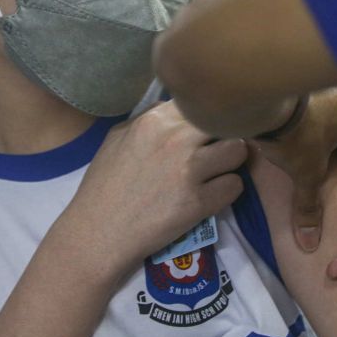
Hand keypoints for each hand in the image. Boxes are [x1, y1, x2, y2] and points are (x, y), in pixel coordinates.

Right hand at [65, 102, 247, 270]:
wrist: (98, 233)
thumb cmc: (103, 185)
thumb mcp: (117, 137)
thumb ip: (148, 117)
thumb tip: (175, 107)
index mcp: (155, 121)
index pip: (201, 103)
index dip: (208, 116)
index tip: (206, 129)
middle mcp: (176, 140)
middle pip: (226, 122)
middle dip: (225, 135)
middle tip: (218, 150)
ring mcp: (189, 171)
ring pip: (238, 151)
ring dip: (232, 162)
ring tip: (219, 172)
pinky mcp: (199, 202)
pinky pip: (235, 186)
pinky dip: (227, 191)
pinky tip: (213, 195)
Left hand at [253, 85, 336, 251]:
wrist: (261, 97)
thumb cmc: (297, 135)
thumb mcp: (306, 173)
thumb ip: (309, 206)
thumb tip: (310, 243)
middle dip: (329, 156)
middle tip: (316, 176)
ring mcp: (323, 83)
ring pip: (323, 121)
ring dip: (313, 139)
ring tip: (298, 159)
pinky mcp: (300, 80)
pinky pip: (306, 109)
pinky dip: (299, 124)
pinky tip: (285, 138)